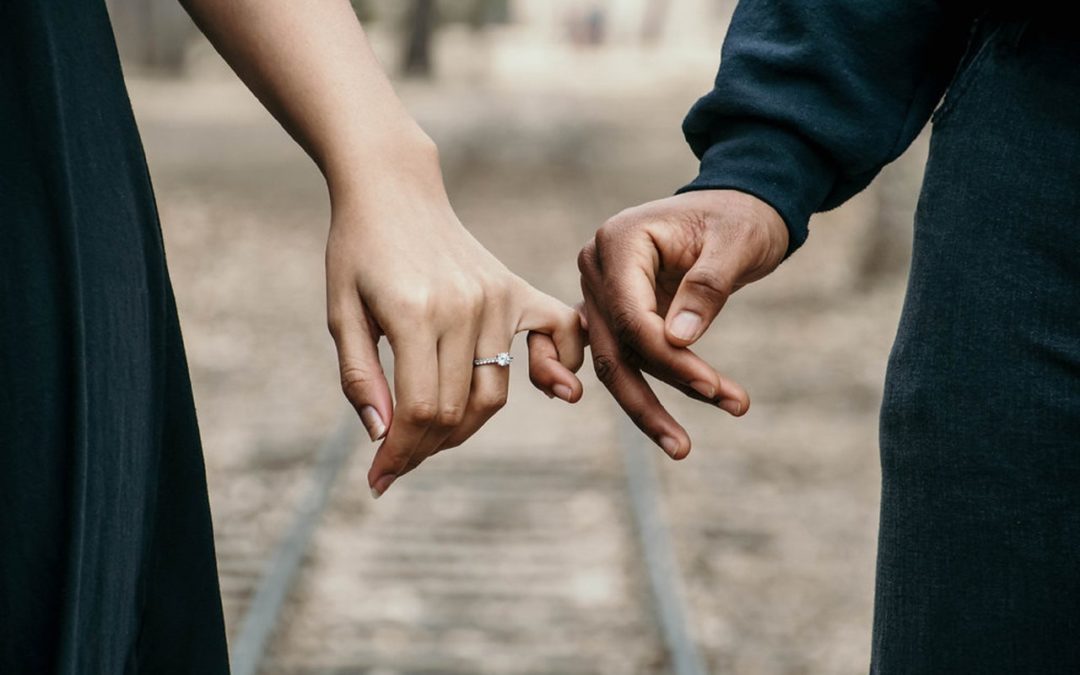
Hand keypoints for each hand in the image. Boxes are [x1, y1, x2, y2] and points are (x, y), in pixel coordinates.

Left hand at [326, 139, 584, 497]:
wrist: (393, 189)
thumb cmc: (357, 251)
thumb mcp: (341, 312)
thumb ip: (360, 376)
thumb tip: (383, 436)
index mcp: (413, 313)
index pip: (420, 410)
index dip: (400, 454)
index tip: (379, 480)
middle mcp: (464, 307)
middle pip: (457, 410)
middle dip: (424, 448)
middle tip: (397, 459)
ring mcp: (496, 297)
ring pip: (494, 391)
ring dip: (464, 426)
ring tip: (431, 433)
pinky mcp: (515, 288)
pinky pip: (558, 335)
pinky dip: (558, 367)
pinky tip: (550, 388)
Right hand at [577, 189, 787, 458]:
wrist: (737, 207)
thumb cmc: (740, 218)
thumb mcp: (736, 243)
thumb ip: (706, 287)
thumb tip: (678, 340)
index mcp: (618, 241)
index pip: (631, 316)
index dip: (668, 358)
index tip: (712, 386)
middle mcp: (597, 267)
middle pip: (614, 348)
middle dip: (650, 398)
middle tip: (684, 446)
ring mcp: (599, 292)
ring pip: (613, 362)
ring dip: (646, 405)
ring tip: (683, 446)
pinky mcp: (613, 312)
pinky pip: (615, 357)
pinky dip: (632, 389)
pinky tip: (647, 425)